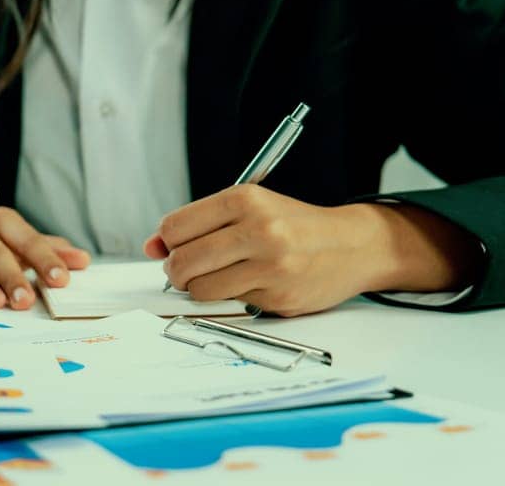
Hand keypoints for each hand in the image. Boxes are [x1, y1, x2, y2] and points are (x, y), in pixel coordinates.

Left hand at [145, 185, 479, 315]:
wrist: (354, 245)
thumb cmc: (293, 225)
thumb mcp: (248, 210)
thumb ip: (197, 225)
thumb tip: (150, 246)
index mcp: (245, 200)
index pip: (175, 227)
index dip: (167, 243)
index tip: (175, 247)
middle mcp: (259, 230)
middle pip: (182, 262)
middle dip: (177, 271)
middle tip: (189, 271)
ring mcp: (271, 266)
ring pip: (201, 289)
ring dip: (200, 289)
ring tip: (219, 278)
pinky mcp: (279, 296)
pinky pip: (232, 303)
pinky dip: (232, 298)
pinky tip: (252, 285)